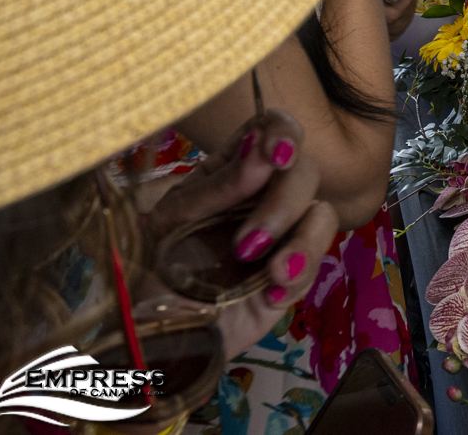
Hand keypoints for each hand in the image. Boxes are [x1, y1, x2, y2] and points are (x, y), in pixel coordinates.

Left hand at [144, 109, 336, 357]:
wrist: (144, 337)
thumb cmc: (145, 271)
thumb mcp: (168, 223)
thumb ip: (217, 187)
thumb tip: (264, 150)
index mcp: (229, 172)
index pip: (270, 130)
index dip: (282, 133)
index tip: (277, 156)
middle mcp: (261, 196)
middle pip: (304, 173)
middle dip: (283, 204)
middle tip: (247, 244)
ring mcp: (281, 236)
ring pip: (322, 216)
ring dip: (303, 242)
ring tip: (274, 274)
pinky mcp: (291, 277)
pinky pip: (316, 265)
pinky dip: (299, 276)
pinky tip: (272, 295)